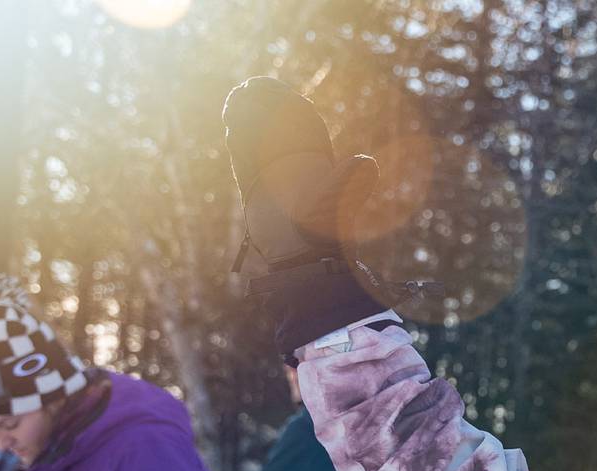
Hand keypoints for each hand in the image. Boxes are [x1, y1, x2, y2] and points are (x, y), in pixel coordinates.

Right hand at [222, 76, 378, 276]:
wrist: (302, 257)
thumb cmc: (322, 230)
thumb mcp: (338, 202)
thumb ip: (350, 180)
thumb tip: (366, 161)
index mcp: (319, 162)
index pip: (305, 123)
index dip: (290, 104)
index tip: (276, 88)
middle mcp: (297, 168)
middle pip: (279, 128)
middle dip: (264, 107)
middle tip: (249, 88)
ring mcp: (276, 179)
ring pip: (259, 142)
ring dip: (247, 122)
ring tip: (235, 101)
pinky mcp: (257, 193)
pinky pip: (246, 163)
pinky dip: (239, 146)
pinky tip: (231, 128)